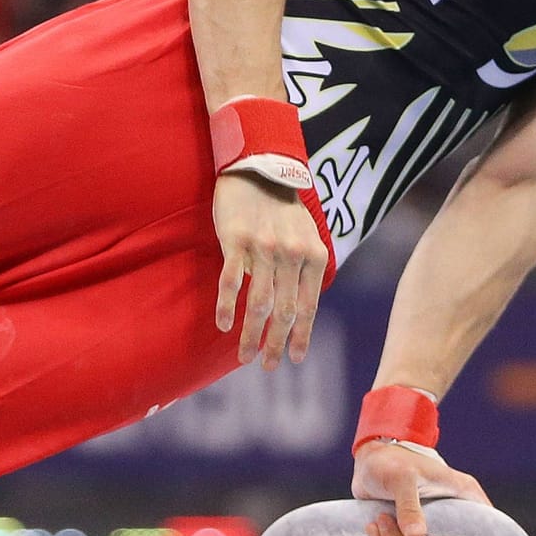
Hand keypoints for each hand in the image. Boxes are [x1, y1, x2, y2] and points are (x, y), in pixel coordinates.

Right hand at [212, 171, 328, 368]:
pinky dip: (227, 306)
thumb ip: (307, 268)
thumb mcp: (307, 236)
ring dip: (251, 335)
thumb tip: (302, 307)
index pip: (308, 307)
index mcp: (313, 256)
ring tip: (244, 356)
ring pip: (258, 303)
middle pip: (284, 312)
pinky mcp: (236, 240)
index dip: (301, 337)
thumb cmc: (282, 208)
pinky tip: (223, 325)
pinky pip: (231, 281)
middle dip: (275, 345)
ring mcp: (264, 248)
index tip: (294, 359)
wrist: (258, 168)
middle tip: (267, 367)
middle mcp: (292, 255)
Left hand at [351, 440, 489, 535]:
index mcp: (460, 494)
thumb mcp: (402, 478)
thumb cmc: (392, 460)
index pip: (482, 527)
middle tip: (396, 527)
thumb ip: (410, 506)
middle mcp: (449, 512)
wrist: (368, 459)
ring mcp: (429, 523)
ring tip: (379, 518)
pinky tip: (373, 524)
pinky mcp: (409, 529)